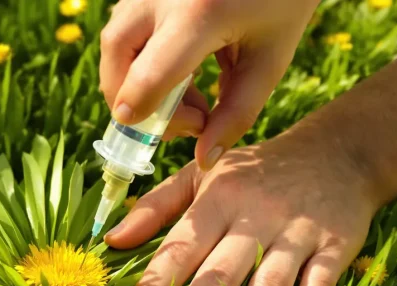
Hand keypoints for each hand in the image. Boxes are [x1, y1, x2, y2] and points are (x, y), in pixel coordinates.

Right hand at [99, 0, 319, 169]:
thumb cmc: (282, 1)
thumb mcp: (269, 60)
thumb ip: (236, 114)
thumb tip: (204, 159)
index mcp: (199, 13)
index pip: (148, 77)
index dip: (144, 118)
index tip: (164, 136)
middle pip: (117, 57)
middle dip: (133, 101)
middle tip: (176, 118)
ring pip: (114, 42)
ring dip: (135, 81)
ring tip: (186, 94)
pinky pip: (125, 28)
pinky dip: (141, 59)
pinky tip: (181, 68)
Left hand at [105, 137, 380, 285]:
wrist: (335, 152)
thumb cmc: (253, 172)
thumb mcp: (201, 176)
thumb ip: (155, 207)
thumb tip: (111, 240)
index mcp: (217, 199)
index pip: (178, 249)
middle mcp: (256, 215)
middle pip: (219, 274)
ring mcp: (297, 231)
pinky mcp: (336, 245)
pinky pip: (319, 284)